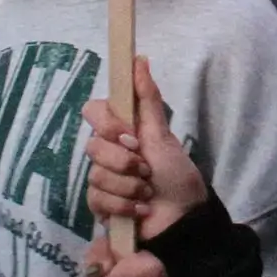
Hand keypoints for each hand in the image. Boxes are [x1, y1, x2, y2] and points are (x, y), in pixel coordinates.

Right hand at [82, 57, 205, 237]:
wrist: (184, 218)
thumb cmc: (177, 175)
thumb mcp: (163, 135)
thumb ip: (147, 99)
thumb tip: (139, 58)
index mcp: (122, 130)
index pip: (93, 111)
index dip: (107, 125)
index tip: (131, 137)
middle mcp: (109, 152)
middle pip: (92, 147)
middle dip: (124, 162)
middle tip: (146, 170)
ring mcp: (103, 179)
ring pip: (96, 176)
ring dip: (129, 187)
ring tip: (148, 194)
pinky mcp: (101, 206)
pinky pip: (97, 200)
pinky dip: (124, 206)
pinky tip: (140, 210)